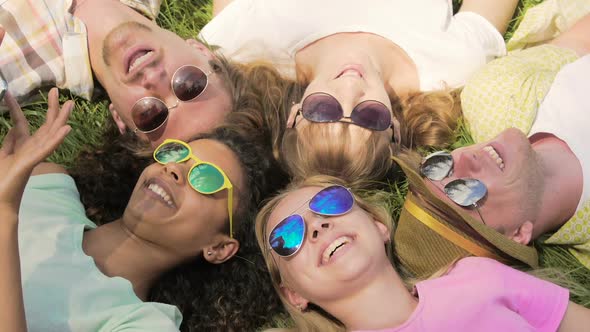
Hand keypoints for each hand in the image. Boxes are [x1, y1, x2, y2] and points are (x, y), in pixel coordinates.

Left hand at [0, 88, 71, 218]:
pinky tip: (67, 130)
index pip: (20, 123)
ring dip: (61, 119)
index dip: (14, 108)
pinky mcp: (32, 163)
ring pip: (51, 135)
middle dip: (51, 108)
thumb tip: (14, 127)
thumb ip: (9, 142)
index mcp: (22, 147)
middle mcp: (32, 149)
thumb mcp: (3, 155)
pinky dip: (57, 139)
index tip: (7, 93)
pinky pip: (46, 150)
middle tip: (55, 89)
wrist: (1, 200)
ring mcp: (34, 155)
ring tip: (69, 104)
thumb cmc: (2, 180)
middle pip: (45, 125)